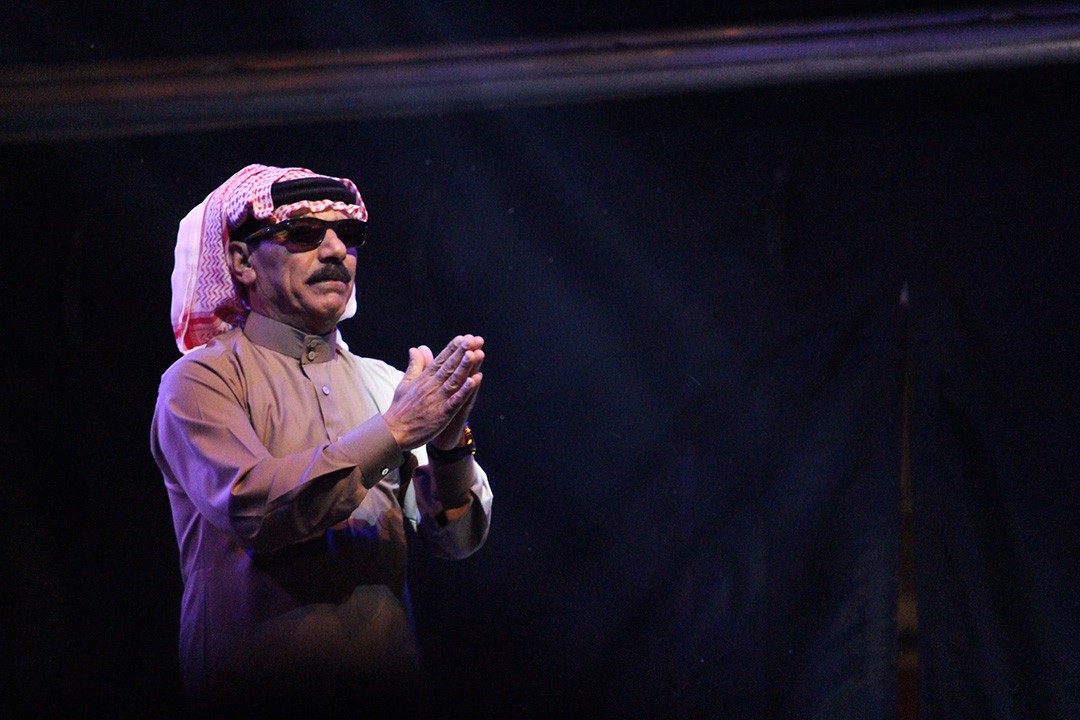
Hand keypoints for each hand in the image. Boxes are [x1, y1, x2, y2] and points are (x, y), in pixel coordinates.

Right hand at [382, 335, 484, 450]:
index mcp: (423, 379)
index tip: (462, 338)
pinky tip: (474, 381)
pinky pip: (455, 401)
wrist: (393, 432)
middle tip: (472, 339)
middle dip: (461, 353)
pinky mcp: (441, 414)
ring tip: (474, 354)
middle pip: (448, 367)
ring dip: (464, 367)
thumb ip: (414, 366)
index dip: (452, 349)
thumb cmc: (399, 408)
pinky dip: (464, 391)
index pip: (440, 361)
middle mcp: (431, 387)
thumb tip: (416, 348)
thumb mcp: (405, 383)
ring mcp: (437, 400)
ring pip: (453, 381)